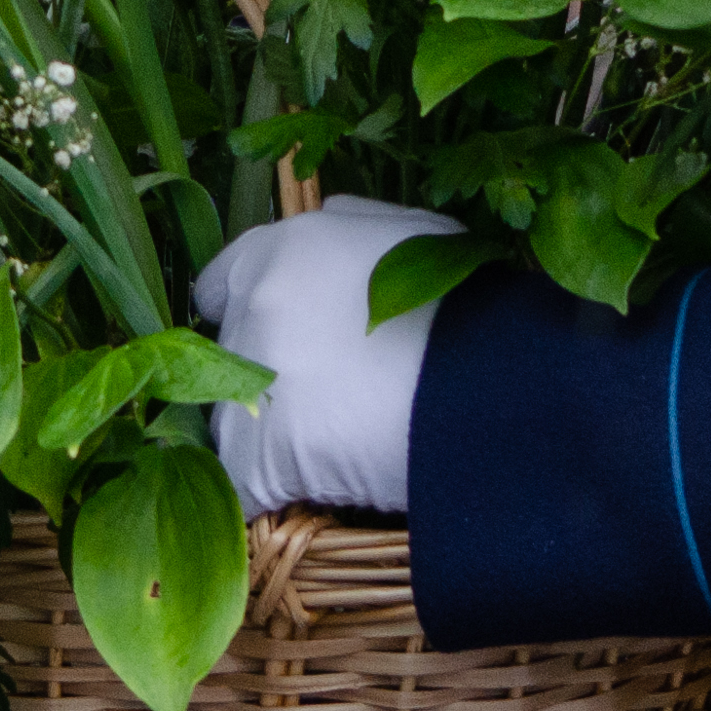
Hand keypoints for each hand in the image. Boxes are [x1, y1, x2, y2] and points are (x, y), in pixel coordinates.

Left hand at [197, 197, 457, 515]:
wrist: (491, 380)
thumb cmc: (467, 302)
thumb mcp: (413, 234)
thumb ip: (354, 224)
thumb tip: (328, 220)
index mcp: (278, 250)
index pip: (220, 286)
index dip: (252, 315)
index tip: (287, 340)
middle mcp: (250, 308)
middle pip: (228, 357)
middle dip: (267, 377)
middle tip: (330, 397)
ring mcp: (248, 382)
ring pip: (232, 421)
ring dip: (270, 436)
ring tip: (337, 446)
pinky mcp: (256, 453)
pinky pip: (243, 483)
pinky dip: (274, 490)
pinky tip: (320, 486)